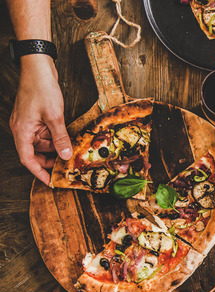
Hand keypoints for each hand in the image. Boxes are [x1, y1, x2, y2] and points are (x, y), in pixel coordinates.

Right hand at [9, 55, 71, 183]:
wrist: (38, 67)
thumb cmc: (42, 88)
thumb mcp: (54, 116)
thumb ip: (60, 138)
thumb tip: (65, 156)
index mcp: (22, 131)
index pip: (27, 159)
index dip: (38, 172)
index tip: (49, 181)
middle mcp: (23, 128)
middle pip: (35, 152)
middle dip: (50, 160)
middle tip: (67, 165)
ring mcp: (28, 122)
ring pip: (42, 143)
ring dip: (55, 147)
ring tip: (71, 150)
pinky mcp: (35, 117)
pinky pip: (45, 133)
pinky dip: (55, 137)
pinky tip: (68, 138)